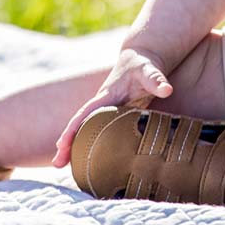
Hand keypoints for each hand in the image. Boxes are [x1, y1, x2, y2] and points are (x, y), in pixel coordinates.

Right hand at [51, 46, 173, 166]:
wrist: (142, 58)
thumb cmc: (143, 64)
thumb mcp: (149, 70)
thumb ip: (156, 79)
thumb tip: (167, 89)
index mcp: (106, 95)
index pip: (86, 113)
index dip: (74, 128)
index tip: (62, 143)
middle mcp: (102, 104)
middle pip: (81, 124)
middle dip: (67, 142)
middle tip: (57, 163)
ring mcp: (107, 111)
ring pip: (87, 130)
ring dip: (75, 146)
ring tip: (63, 166)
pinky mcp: (114, 116)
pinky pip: (99, 132)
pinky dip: (90, 144)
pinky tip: (88, 160)